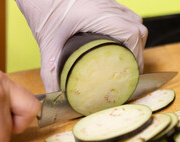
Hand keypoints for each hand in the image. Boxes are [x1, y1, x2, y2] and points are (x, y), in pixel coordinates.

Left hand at [16, 0, 147, 91]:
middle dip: (138, 50)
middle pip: (138, 28)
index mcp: (98, 16)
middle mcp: (107, 7)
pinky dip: (127, 27)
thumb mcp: (47, 41)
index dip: (137, 54)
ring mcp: (107, 1)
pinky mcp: (102, 0)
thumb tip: (54, 93)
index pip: (132, 34)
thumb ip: (50, 70)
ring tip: (125, 55)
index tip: (132, 69)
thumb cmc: (41, 5)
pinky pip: (125, 13)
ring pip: (134, 20)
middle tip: (128, 66)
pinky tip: (116, 39)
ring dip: (134, 38)